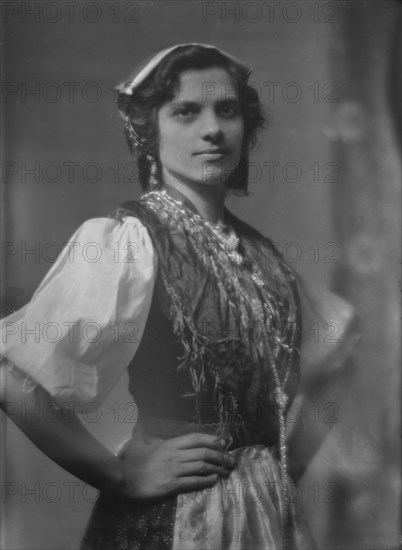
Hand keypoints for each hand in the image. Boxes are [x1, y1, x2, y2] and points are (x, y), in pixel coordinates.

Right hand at [117, 432, 235, 500]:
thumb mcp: (137, 442)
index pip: (195, 438)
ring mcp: (174, 470)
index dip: (211, 438)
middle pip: (203, 452)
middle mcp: (175, 455)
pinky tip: (214, 480)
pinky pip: (193, 482)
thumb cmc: (130, 461)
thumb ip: (143, 431)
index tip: (223, 441)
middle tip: (231, 460)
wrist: (122, 478)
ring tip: (226, 470)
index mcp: (169, 444)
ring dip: (217, 468)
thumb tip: (141, 420)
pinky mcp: (171, 485)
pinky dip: (206, 480)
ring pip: (201, 466)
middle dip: (220, 455)